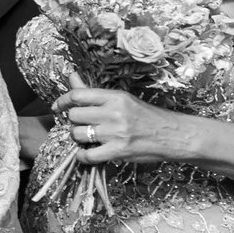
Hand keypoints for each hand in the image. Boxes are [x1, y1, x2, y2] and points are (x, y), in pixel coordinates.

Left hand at [51, 83, 174, 165]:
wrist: (175, 135)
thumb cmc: (148, 117)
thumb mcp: (123, 100)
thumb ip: (94, 93)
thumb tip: (71, 76)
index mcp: (116, 97)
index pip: (78, 95)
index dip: (63, 101)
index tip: (58, 107)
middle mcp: (114, 113)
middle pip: (74, 115)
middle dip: (74, 121)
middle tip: (84, 125)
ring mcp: (116, 133)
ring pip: (77, 134)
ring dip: (78, 138)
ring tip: (89, 138)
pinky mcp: (118, 151)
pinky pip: (87, 155)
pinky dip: (83, 156)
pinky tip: (89, 153)